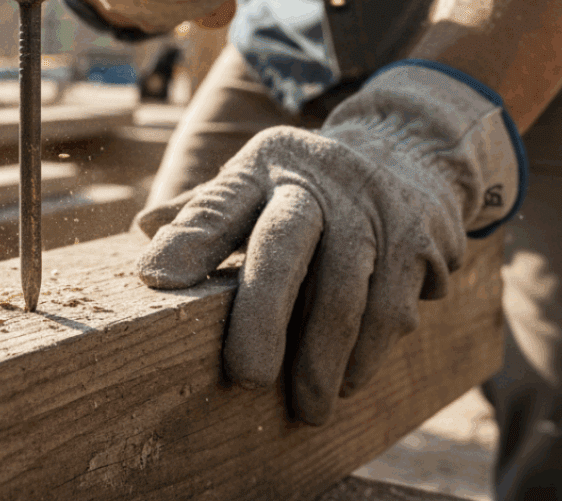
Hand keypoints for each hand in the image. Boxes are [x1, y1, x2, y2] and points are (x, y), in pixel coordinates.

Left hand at [135, 62, 522, 423]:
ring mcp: (372, 207)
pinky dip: (369, 352)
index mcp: (264, 165)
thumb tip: (143, 229)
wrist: (407, 157)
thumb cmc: (308, 188)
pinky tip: (349, 377)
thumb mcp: (255, 183)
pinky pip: (392, 308)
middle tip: (247, 377)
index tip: (157, 280)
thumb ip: (206, 212)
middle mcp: (316, 178)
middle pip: (283, 244)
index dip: (189, 240)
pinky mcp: (418, 242)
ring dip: (324, 357)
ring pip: (345, 290)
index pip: (220, 201)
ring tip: (307, 404)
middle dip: (263, 315)